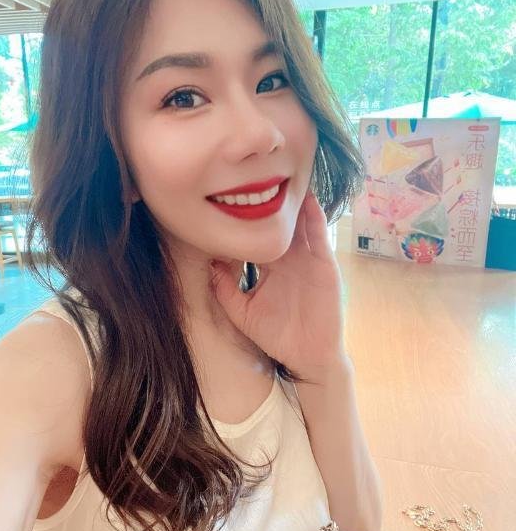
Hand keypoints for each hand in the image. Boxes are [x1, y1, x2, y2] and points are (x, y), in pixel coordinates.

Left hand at [209, 190, 346, 380]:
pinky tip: (307, 199)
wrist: (307, 356)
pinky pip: (319, 235)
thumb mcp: (243, 312)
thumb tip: (208, 263)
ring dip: (292, 202)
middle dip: (267, 201)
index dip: (241, 221)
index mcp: (268, 266)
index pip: (253, 236)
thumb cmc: (276, 335)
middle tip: (252, 174)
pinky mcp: (323, 264)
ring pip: (298, 223)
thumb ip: (224, 290)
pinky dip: (315, 217)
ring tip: (281, 174)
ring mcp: (307, 258)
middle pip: (276, 223)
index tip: (223, 200)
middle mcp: (287, 258)